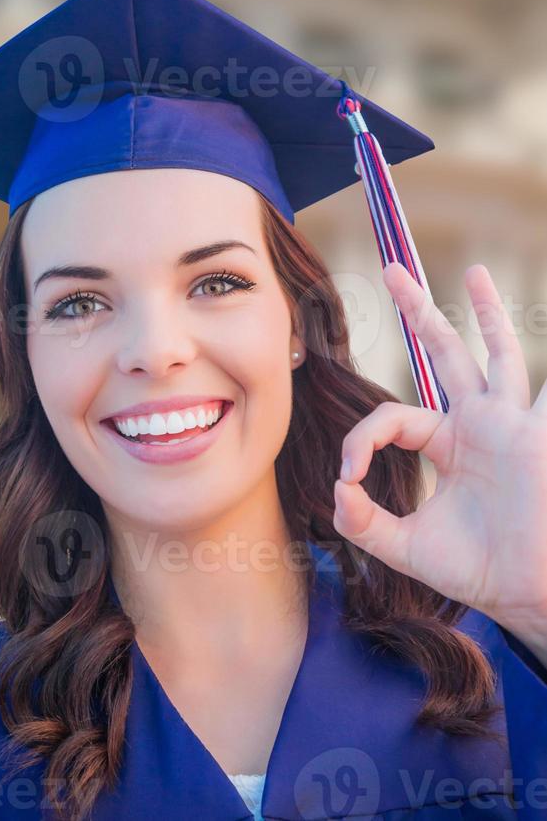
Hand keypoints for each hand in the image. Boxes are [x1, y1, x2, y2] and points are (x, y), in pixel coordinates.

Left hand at [332, 261, 546, 634]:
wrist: (524, 593)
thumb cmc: (476, 570)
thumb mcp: (405, 546)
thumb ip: (364, 522)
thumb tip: (336, 491)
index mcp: (447, 445)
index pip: (393, 417)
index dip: (361, 439)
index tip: (349, 476)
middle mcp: (476, 425)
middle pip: (442, 354)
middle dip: (418, 313)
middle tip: (391, 271)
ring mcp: (505, 423)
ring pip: (491, 355)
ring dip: (481, 313)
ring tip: (474, 271)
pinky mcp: (527, 432)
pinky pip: (526, 381)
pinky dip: (517, 342)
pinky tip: (505, 303)